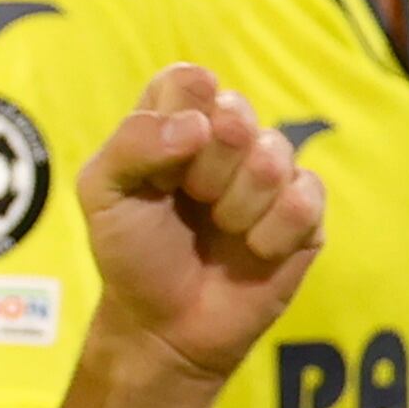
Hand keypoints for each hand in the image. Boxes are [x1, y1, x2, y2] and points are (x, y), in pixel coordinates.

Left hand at [77, 67, 326, 381]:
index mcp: (179, 118)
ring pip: (273, 154)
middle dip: (205, 168)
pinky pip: (305, 197)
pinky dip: (271, 232)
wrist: (164, 327)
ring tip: (218, 231)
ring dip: (236, 205)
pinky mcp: (305, 214)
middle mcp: (229, 137)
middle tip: (189, 201)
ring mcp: (271, 173)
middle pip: (235, 112)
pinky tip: (252, 251)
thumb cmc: (132, 253)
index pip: (191, 80)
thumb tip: (196, 126)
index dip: (180, 117)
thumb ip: (132, 143)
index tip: (165, 163)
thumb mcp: (103, 193)